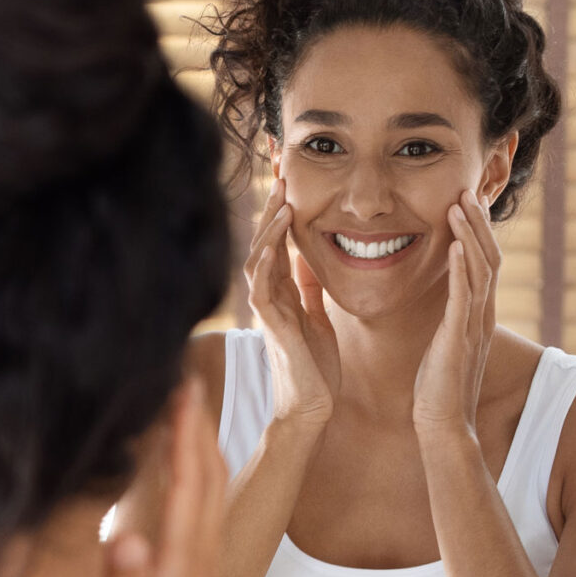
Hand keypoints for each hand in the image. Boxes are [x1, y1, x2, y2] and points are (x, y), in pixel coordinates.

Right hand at [105, 376, 228, 576]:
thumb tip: (127, 540)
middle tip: (184, 371)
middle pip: (209, 484)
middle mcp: (195, 575)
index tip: (179, 384)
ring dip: (197, 448)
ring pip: (208, 500)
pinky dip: (188, 481)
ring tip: (181, 404)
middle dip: (198, 426)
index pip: (189, 491)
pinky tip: (173, 469)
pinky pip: (195, 519)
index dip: (185, 436)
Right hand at [243, 180, 339, 428]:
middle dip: (273, 205)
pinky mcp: (269, 318)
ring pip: (259, 253)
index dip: (283, 211)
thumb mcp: (317, 318)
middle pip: (264, 240)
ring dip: (270, 221)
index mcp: (281, 293)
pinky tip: (279, 228)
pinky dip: (269, 250)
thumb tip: (310, 261)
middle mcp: (268, 295)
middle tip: (281, 169)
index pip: (279, 242)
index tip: (291, 179)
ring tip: (282, 191)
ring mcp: (265, 306)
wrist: (311, 407)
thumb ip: (309, 290)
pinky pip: (262, 277)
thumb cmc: (315, 369)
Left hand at [414, 189, 499, 439]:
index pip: (483, 263)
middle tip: (467, 190)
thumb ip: (448, 321)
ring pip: (479, 269)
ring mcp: (473, 325)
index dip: (477, 232)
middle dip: (478, 223)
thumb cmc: (437, 388)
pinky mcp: (458, 338)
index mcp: (477, 315)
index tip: (465, 202)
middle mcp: (481, 315)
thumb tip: (443, 305)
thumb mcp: (444, 345)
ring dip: (470, 234)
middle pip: (488, 257)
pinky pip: (463, 296)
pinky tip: (453, 244)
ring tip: (460, 203)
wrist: (443, 425)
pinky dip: (460, 267)